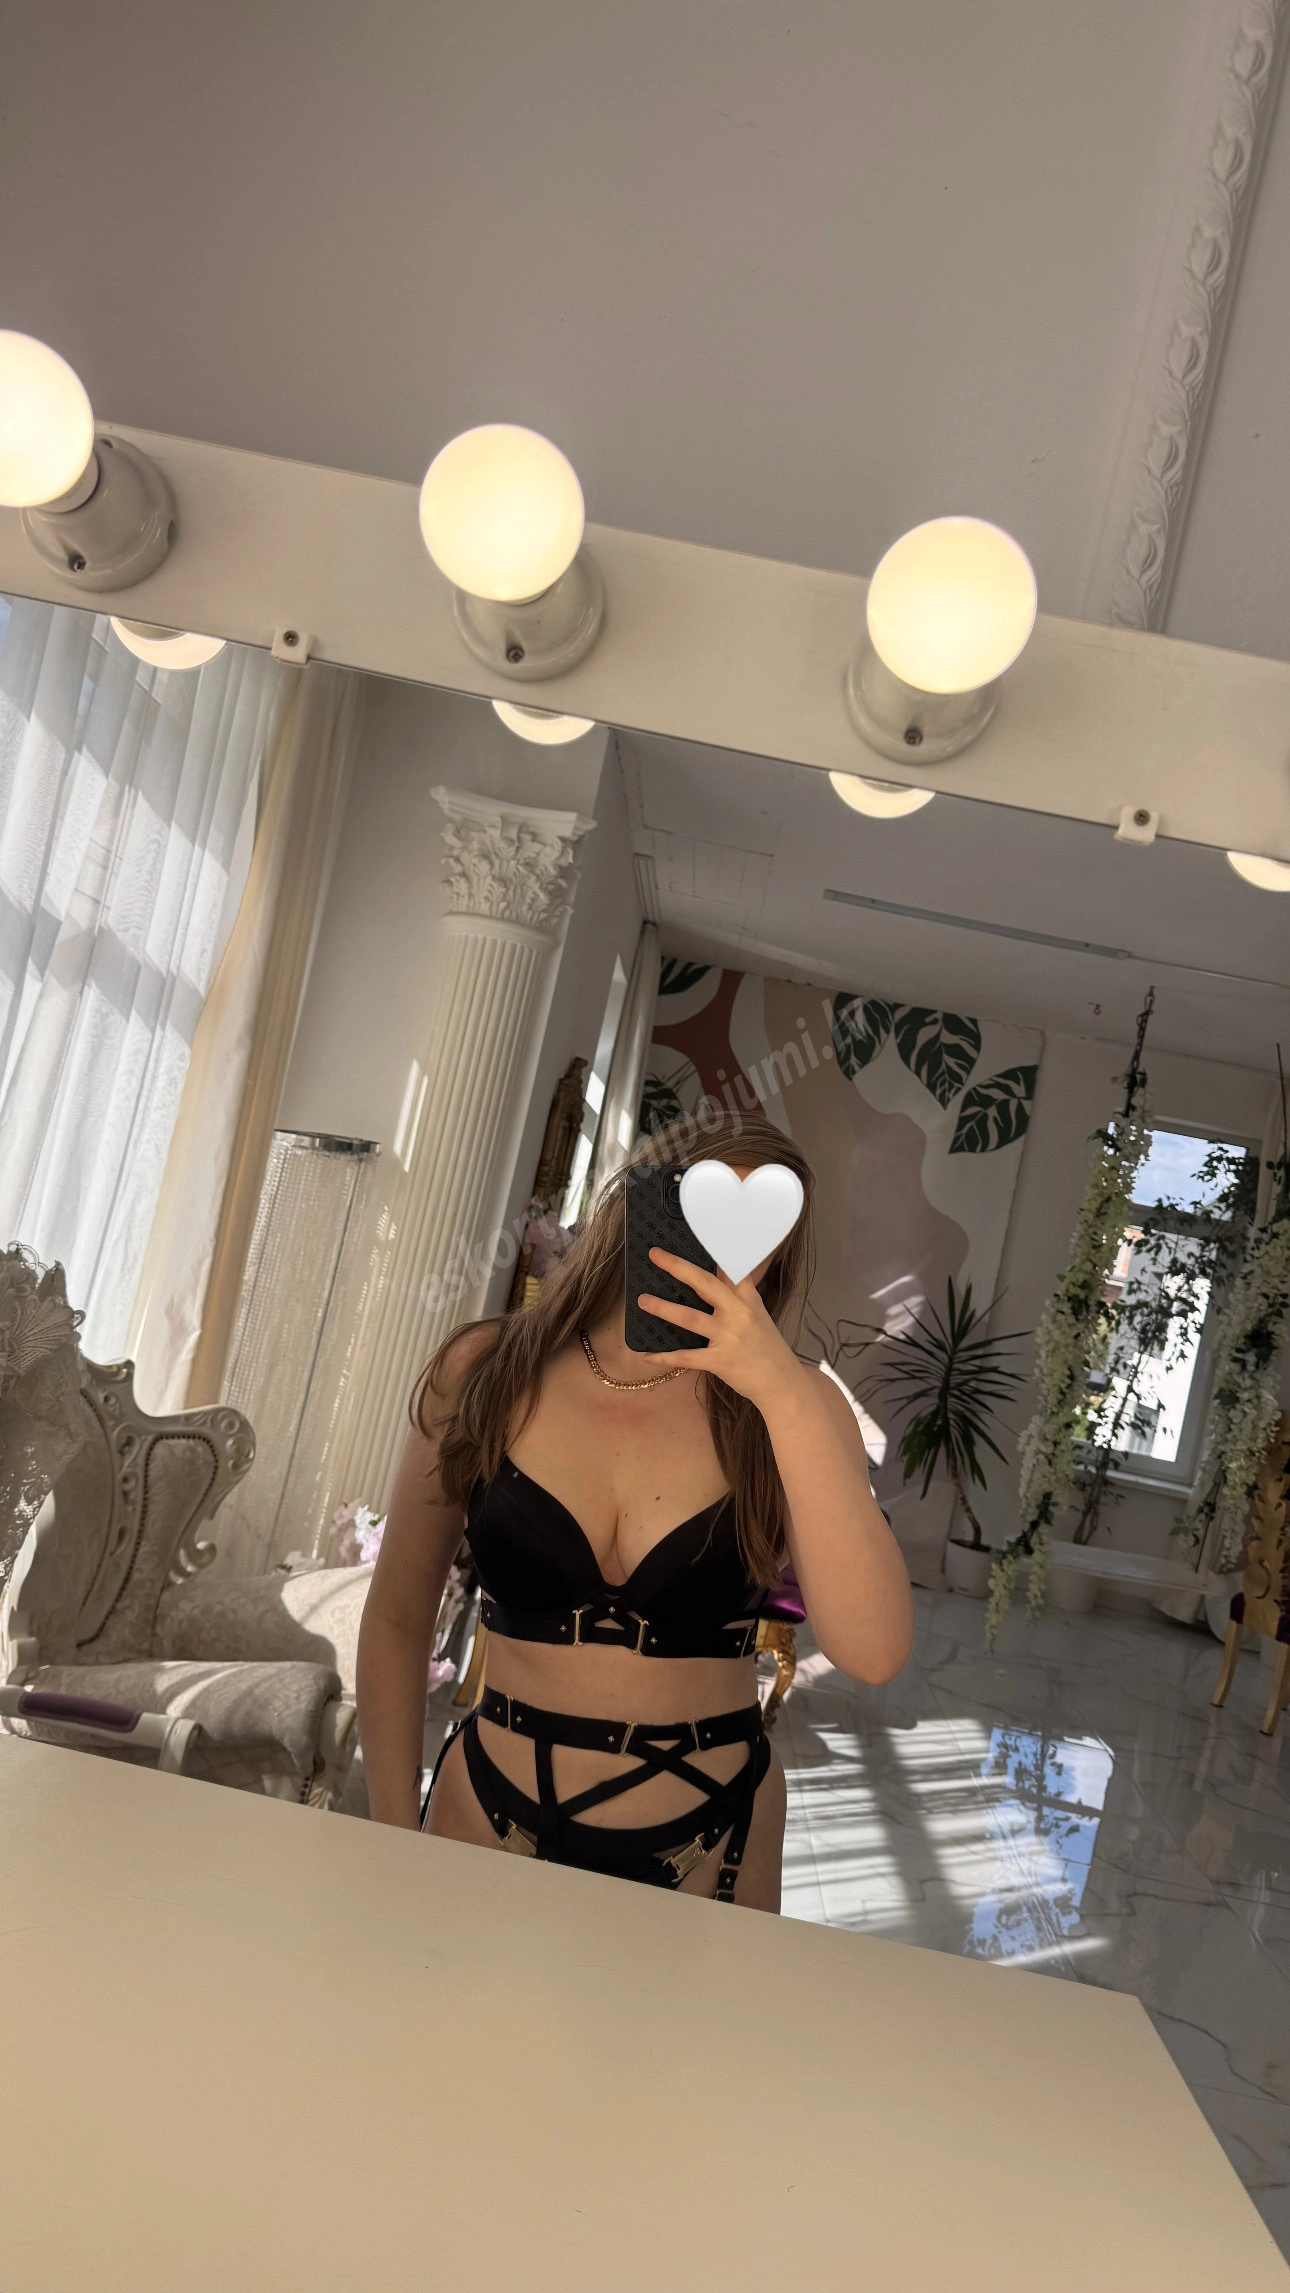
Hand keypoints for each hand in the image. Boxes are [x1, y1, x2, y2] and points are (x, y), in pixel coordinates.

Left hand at [637, 1248, 805, 1412]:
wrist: (782, 1383)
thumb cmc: (768, 1348)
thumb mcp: (758, 1316)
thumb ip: (738, 1298)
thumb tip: (716, 1282)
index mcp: (748, 1298)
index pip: (728, 1268)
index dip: (712, 1250)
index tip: (694, 1232)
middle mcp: (738, 1312)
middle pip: (703, 1283)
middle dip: (677, 1267)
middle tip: (655, 1255)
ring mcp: (729, 1336)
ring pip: (689, 1317)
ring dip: (662, 1308)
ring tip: (642, 1300)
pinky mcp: (720, 1360)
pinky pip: (686, 1357)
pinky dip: (665, 1357)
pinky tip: (647, 1355)